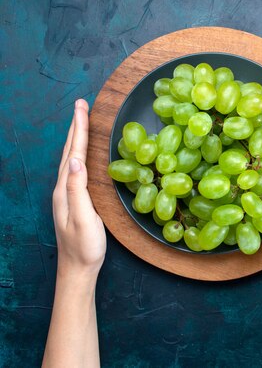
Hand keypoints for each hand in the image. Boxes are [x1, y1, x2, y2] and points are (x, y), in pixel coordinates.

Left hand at [52, 99, 105, 277]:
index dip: (79, 129)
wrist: (77, 269)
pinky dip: (80, 153)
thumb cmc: (84, 247)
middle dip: (75, 126)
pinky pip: (76, 168)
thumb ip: (78, 189)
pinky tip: (83, 153)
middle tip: (81, 105)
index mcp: (65, 189)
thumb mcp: (84, 218)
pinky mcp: (74, 200)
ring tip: (82, 121)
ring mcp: (67, 194)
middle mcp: (63, 188)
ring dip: (76, 137)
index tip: (82, 107)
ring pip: (72, 158)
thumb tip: (77, 161)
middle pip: (70, 151)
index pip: (74, 153)